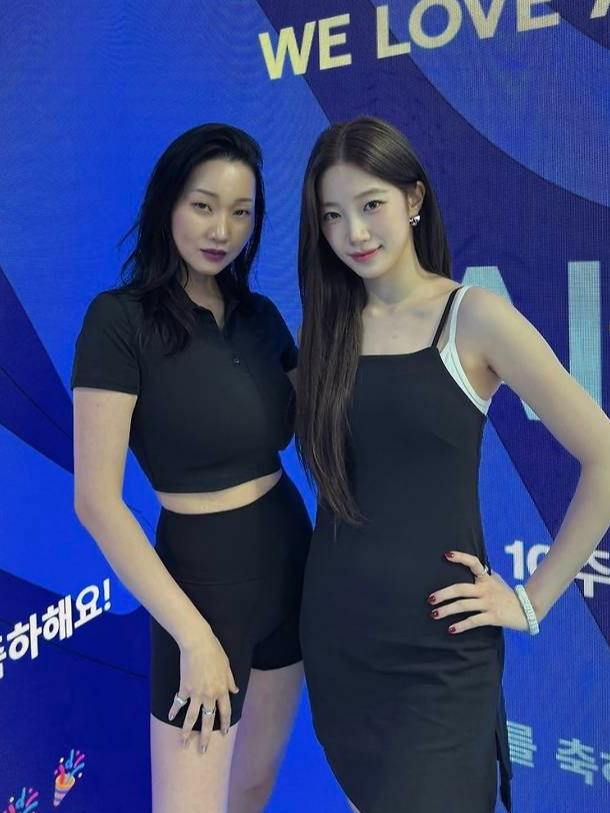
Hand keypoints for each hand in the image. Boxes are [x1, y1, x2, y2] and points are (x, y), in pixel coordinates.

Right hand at [167, 623, 238, 752]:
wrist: (197, 643)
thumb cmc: (214, 651)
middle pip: (208, 720)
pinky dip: (173, 711)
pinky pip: (178, 703)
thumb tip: (235, 691)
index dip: (225, 724)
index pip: (225, 712)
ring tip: (184, 743)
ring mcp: (196, 693)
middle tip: (203, 750)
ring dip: (187, 732)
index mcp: (222, 690)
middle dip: (206, 737)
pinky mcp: (184, 688)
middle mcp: (209, 695)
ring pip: (191, 717)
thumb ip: (230, 680)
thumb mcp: (227, 665)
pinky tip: (170, 717)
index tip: (223, 734)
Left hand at [428, 551, 530, 634]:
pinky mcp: (493, 617)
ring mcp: (489, 603)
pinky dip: (461, 626)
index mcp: (486, 578)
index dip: (460, 557)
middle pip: (460, 589)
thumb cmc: (507, 595)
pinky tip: (451, 629)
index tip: (446, 555)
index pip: (473, 563)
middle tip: (430, 599)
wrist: (528, 611)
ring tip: (434, 614)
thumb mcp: (496, 581)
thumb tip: (469, 567)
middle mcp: (486, 589)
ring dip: (447, 610)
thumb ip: (482, 576)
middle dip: (443, 594)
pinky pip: (473, 621)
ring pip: (463, 606)